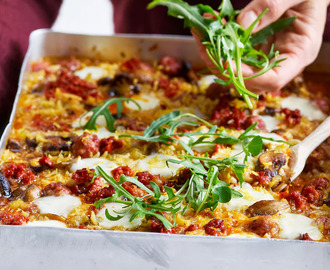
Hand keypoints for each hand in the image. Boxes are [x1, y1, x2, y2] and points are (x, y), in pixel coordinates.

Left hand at [194, 0, 329, 93]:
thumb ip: (273, 5)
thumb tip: (242, 23)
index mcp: (300, 53)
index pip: (274, 79)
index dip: (249, 77)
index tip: (227, 64)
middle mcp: (282, 61)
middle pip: (250, 80)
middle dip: (224, 68)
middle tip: (205, 48)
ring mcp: (267, 57)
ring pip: (238, 70)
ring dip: (216, 58)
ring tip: (201, 38)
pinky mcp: (255, 50)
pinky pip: (235, 54)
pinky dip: (219, 46)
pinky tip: (207, 32)